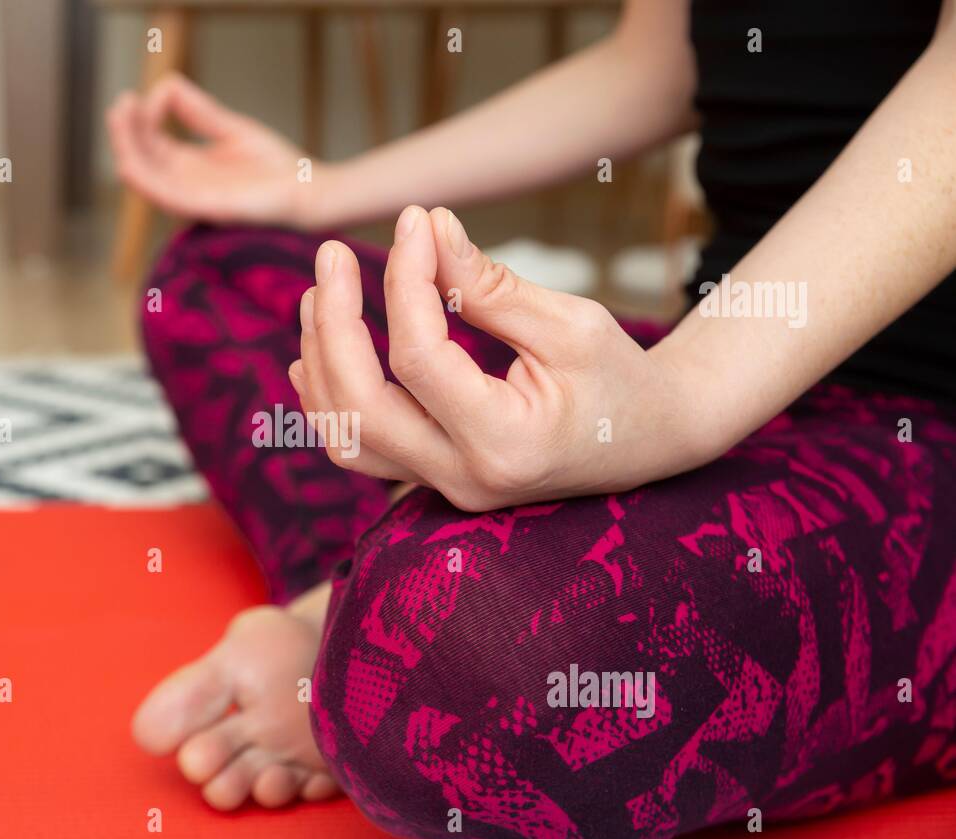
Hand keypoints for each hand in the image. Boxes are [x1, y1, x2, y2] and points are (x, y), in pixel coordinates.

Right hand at [106, 72, 316, 227]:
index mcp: (189, 168)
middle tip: (120, 102)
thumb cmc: (276, 169)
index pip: (149, 144)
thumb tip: (167, 83)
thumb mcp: (231, 129)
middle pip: (140, 158)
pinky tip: (128, 162)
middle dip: (124, 131)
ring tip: (119, 116)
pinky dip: (144, 180)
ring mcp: (193, 199)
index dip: (138, 120)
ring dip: (126, 149)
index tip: (144, 94)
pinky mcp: (206, 209)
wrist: (310, 192)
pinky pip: (166, 197)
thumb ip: (199, 112)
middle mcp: (186, 185)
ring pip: (144, 178)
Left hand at [289, 205, 706, 511]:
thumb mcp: (570, 323)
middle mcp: (466, 478)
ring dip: (320, 363)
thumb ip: (490, 285)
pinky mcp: (434, 479)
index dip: (404, 280)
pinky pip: (360, 448)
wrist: (652, 440)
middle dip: (333, 326)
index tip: (413, 223)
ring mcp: (445, 488)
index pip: (419, 359)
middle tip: (331, 256)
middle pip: (359, 408)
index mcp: (507, 443)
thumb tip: (426, 226)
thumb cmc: (620, 377)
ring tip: (317, 295)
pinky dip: (329, 400)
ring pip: (346, 437)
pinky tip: (313, 352)